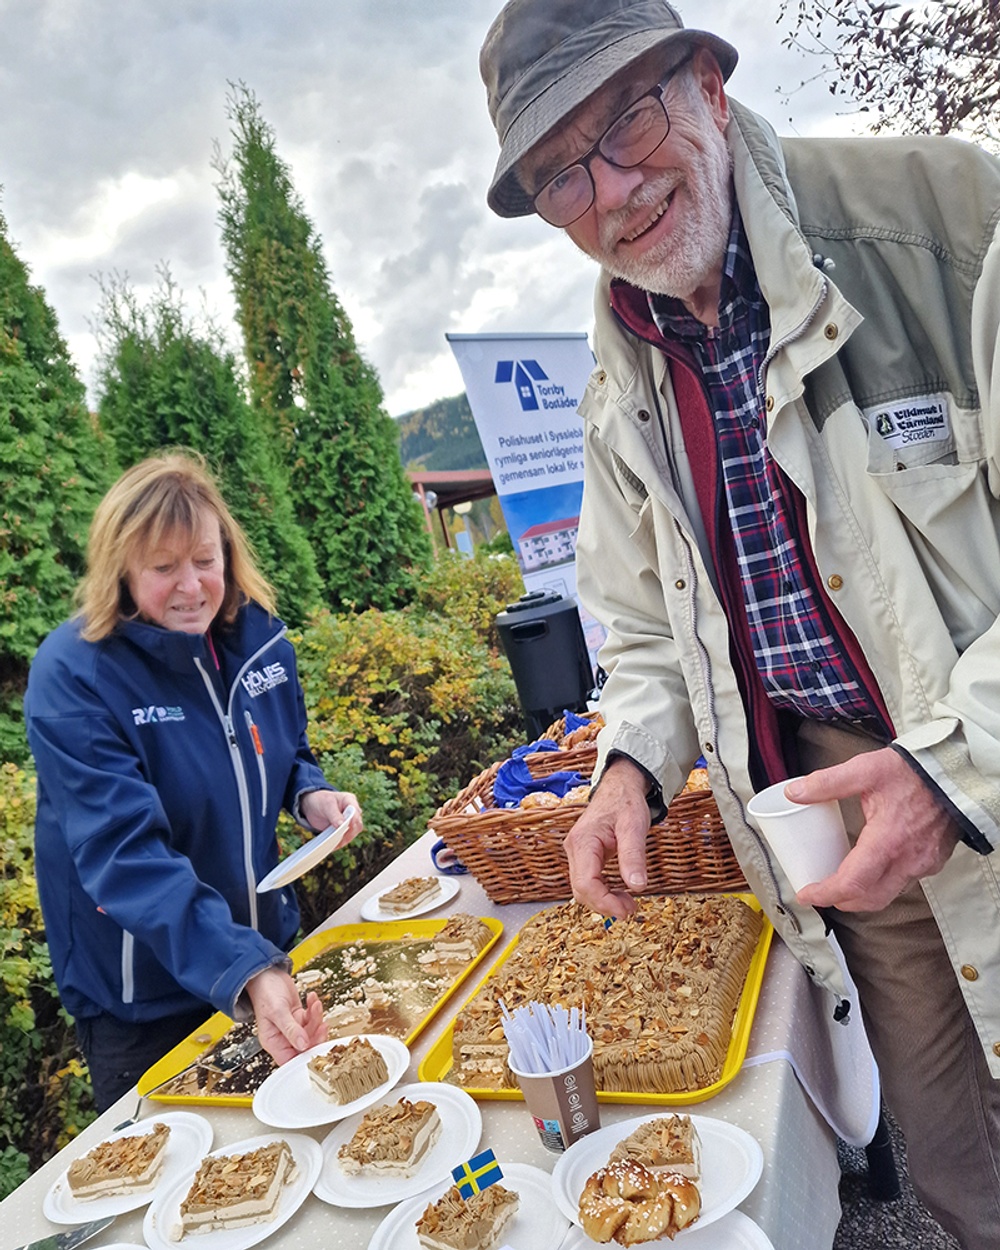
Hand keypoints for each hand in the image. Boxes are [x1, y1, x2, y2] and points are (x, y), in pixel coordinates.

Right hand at [245, 966, 326, 1064]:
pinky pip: (312, 1018)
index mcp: (273, 1042)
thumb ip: (291, 1029)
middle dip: (315, 1035)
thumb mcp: (277, 1011)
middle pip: (305, 1047)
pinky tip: (312, 999)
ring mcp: (292, 1027)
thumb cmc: (264, 992)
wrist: (266, 974)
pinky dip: (314, 1009)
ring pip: (311, 1032)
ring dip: (316, 1018)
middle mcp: (283, 1038)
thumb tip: (303, 1045)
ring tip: (315, 1004)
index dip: (305, 1057)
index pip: (291, 1060)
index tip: (317, 1048)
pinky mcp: (299, 1017)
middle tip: (322, 1025)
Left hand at [299, 790, 362, 848]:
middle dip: (349, 833)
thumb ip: (334, 815)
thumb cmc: (320, 800)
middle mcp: (353, 811)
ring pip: (353, 833)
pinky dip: (340, 842)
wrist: (312, 806)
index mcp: (350, 800)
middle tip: (337, 839)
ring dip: (345, 840)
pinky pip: (346, 837)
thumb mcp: (326, 805)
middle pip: (357, 824)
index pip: (356, 812)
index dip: (352, 820)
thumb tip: (341, 825)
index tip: (344, 827)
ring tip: (334, 845)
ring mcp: (349, 821)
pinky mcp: (344, 829)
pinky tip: (332, 846)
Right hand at [565, 757, 651, 917]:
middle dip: (604, 904)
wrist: (620, 787)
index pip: (586, 883)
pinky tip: (619, 892)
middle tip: (631, 909)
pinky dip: (602, 892)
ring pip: (582, 889)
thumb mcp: (634, 827)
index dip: (605, 902)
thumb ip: (634, 856)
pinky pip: (588, 881)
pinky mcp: (584, 856)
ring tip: (628, 903)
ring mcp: (577, 853)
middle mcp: (574, 849)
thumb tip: (638, 887)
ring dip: (603, 900)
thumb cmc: (625, 803)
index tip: (627, 910)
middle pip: (581, 890)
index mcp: (583, 842)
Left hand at [790, 747, 960, 911]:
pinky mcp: (933, 862)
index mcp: (887, 841)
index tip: (806, 894)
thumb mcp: (865, 770)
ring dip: (862, 894)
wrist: (955, 772)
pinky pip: (904, 882)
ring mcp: (923, 864)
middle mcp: (908, 860)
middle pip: (869, 898)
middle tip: (820, 892)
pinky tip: (871, 868)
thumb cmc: (912, 771)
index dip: (825, 894)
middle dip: (841, 901)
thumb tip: (794, 792)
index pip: (852, 883)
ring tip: (841, 881)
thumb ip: (827, 783)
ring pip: (888, 893)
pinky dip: (882, 883)